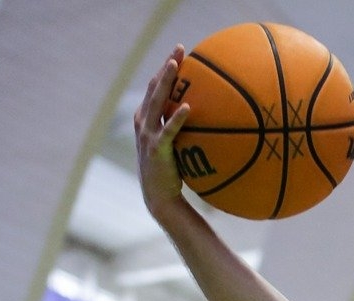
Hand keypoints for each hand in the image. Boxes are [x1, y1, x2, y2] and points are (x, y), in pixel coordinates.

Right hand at [133, 46, 191, 218]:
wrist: (160, 198)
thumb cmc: (172, 173)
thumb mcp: (177, 147)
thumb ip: (185, 131)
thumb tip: (211, 119)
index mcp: (145, 120)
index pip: (155, 88)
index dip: (166, 69)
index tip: (179, 53)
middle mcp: (143, 123)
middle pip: (154, 88)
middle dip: (166, 66)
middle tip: (179, 49)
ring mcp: (147, 135)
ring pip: (156, 101)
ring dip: (165, 81)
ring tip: (176, 65)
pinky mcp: (156, 149)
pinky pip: (168, 130)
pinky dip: (177, 118)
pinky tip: (189, 107)